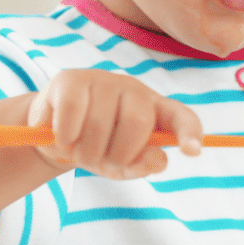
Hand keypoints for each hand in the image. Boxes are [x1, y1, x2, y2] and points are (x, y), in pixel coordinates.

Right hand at [27, 69, 202, 178]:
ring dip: (83, 152)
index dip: (190, 132)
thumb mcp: (118, 165)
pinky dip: (64, 137)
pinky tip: (62, 137)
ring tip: (77, 150)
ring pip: (99, 123)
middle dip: (116, 154)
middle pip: (137, 122)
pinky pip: (71, 113)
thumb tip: (160, 160)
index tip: (192, 151)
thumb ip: (140, 164)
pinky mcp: (72, 80)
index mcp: (155, 111)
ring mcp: (104, 80)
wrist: (50, 135)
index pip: (182, 117)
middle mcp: (134, 90)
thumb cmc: (95, 148)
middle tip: (97, 161)